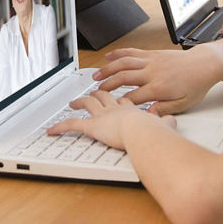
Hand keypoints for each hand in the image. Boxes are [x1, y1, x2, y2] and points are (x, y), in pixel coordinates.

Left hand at [46, 89, 174, 147]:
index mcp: (133, 107)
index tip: (118, 97)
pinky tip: (53, 130)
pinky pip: (74, 124)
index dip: (120, 98)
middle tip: (93, 91)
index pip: (124, 99)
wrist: (148, 132)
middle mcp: (116, 107)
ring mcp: (104, 115)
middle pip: (105, 95)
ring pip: (89, 103)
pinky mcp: (94, 125)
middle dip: (98, 91)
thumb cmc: (157, 131)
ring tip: (73, 102)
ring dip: (79, 102)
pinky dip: (61, 127)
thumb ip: (166, 120)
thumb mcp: (167, 123)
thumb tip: (169, 121)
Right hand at [93, 47, 218, 114]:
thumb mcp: (184, 104)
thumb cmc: (195, 85)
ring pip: (124, 63)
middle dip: (107, 85)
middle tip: (95, 91)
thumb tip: (150, 115)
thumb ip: (165, 110)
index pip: (133, 97)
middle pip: (123, 78)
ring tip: (95, 75)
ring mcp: (151, 61)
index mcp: (159, 88)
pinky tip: (109, 56)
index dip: (119, 104)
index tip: (110, 109)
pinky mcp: (152, 54)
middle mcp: (152, 72)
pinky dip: (119, 53)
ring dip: (107, 68)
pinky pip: (132, 52)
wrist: (204, 64)